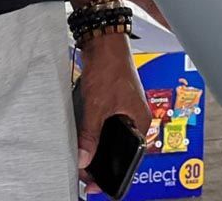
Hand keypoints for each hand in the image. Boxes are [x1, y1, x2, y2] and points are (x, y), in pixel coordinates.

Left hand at [77, 34, 148, 173]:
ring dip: (95, 143)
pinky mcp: (112, 100)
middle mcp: (135, 116)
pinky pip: (103, 122)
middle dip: (100, 158)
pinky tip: (82, 133)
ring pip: (109, 135)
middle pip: (118, 147)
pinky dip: (92, 129)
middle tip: (82, 167)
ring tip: (81, 152)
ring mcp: (123, 107)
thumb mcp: (98, 106)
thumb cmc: (110, 65)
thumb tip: (84, 159)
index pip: (129, 157)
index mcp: (140, 121)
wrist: (103, 38)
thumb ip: (90, 135)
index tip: (93, 182)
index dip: (111, 171)